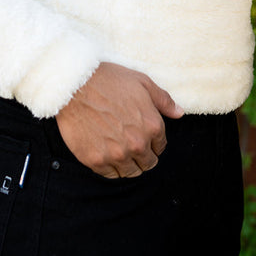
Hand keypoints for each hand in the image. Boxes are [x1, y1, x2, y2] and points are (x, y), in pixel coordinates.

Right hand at [56, 62, 183, 177]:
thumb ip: (164, 100)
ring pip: (130, 172)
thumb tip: (179, 113)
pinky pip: (110, 174)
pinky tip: (107, 153)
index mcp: (152, 126)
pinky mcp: (96, 161)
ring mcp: (116, 155)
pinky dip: (111, 167)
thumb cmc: (110, 80)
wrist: (76, 85)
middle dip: (144, 156)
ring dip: (129, 164)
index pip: (160, 146)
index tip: (144, 136)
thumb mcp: (143, 83)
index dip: (153, 141)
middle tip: (132, 145)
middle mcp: (137, 144)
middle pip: (148, 163)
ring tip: (120, 151)